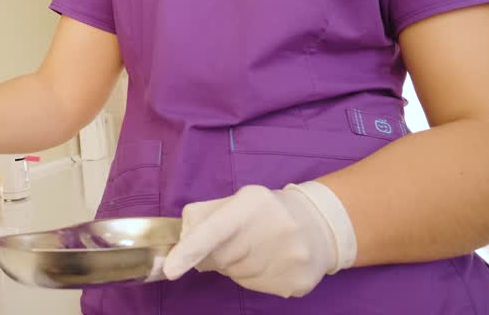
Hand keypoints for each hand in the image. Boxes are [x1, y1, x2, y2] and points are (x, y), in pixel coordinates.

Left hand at [163, 182, 356, 297]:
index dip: (190, 250)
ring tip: (258, 248)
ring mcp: (290, 258)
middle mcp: (275, 229)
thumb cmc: (265, 212)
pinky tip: (271, 262)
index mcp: (252, 203)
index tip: (171, 270)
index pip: (214, 229)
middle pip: (221, 258)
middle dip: (218, 253)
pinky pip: (257, 288)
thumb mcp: (237, 201)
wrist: (318, 224)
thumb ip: (204, 217)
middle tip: (237, 240)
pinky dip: (256, 277)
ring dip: (237, 266)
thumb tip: (182, 243)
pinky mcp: (297, 282)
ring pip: (237, 275)